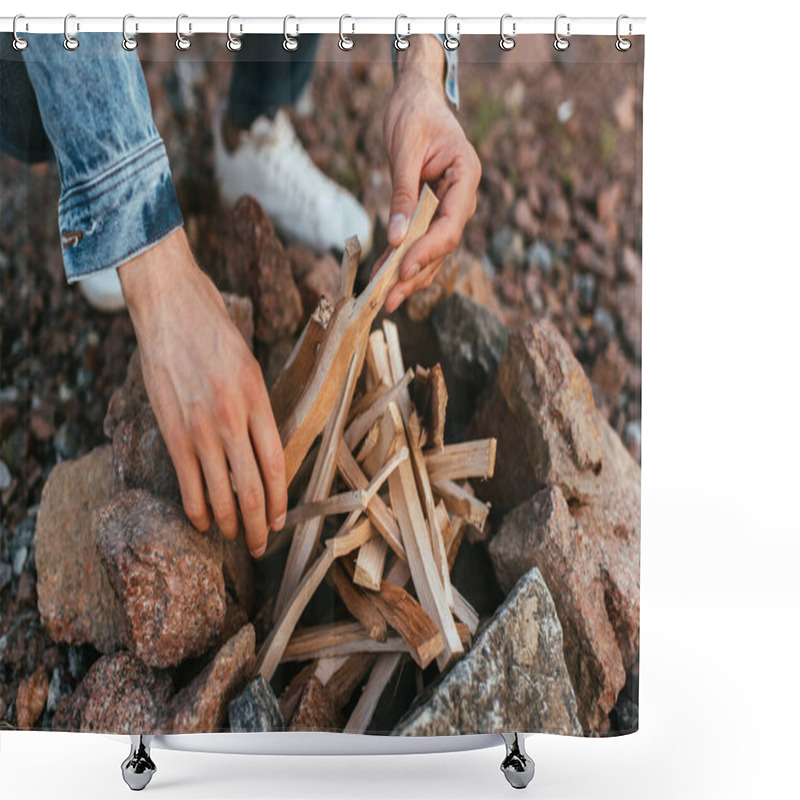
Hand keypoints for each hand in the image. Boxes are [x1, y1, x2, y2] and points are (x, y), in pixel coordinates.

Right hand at [117, 228, 286, 557]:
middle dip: (260, 525)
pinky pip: (187, 482)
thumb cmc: (214, 330)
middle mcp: (232, 418)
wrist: (170, 305)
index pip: (277, 464)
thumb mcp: (249, 365)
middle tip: (260, 546)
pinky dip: (196, 509)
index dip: (281, 500)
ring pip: (221, 493)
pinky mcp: (171, 430)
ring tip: (235, 538)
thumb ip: (256, 408)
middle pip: (253, 488)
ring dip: (230, 524)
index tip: (281, 522)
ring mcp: (200, 427)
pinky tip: (202, 522)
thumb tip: (261, 450)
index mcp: (258, 400)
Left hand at [377, 35, 480, 312]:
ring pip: (433, 251)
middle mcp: (463, 197)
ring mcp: (450, 207)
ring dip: (409, 276)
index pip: (450, 225)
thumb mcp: (405, 149)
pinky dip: (403, 260)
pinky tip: (383, 275)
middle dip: (416, 274)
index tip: (402, 269)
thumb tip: (397, 239)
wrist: (416, 96)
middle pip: (442, 246)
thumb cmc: (414, 113)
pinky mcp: (432, 212)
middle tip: (389, 299)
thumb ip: (403, 194)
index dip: (427, 251)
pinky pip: (420, 242)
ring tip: (385, 298)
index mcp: (466, 176)